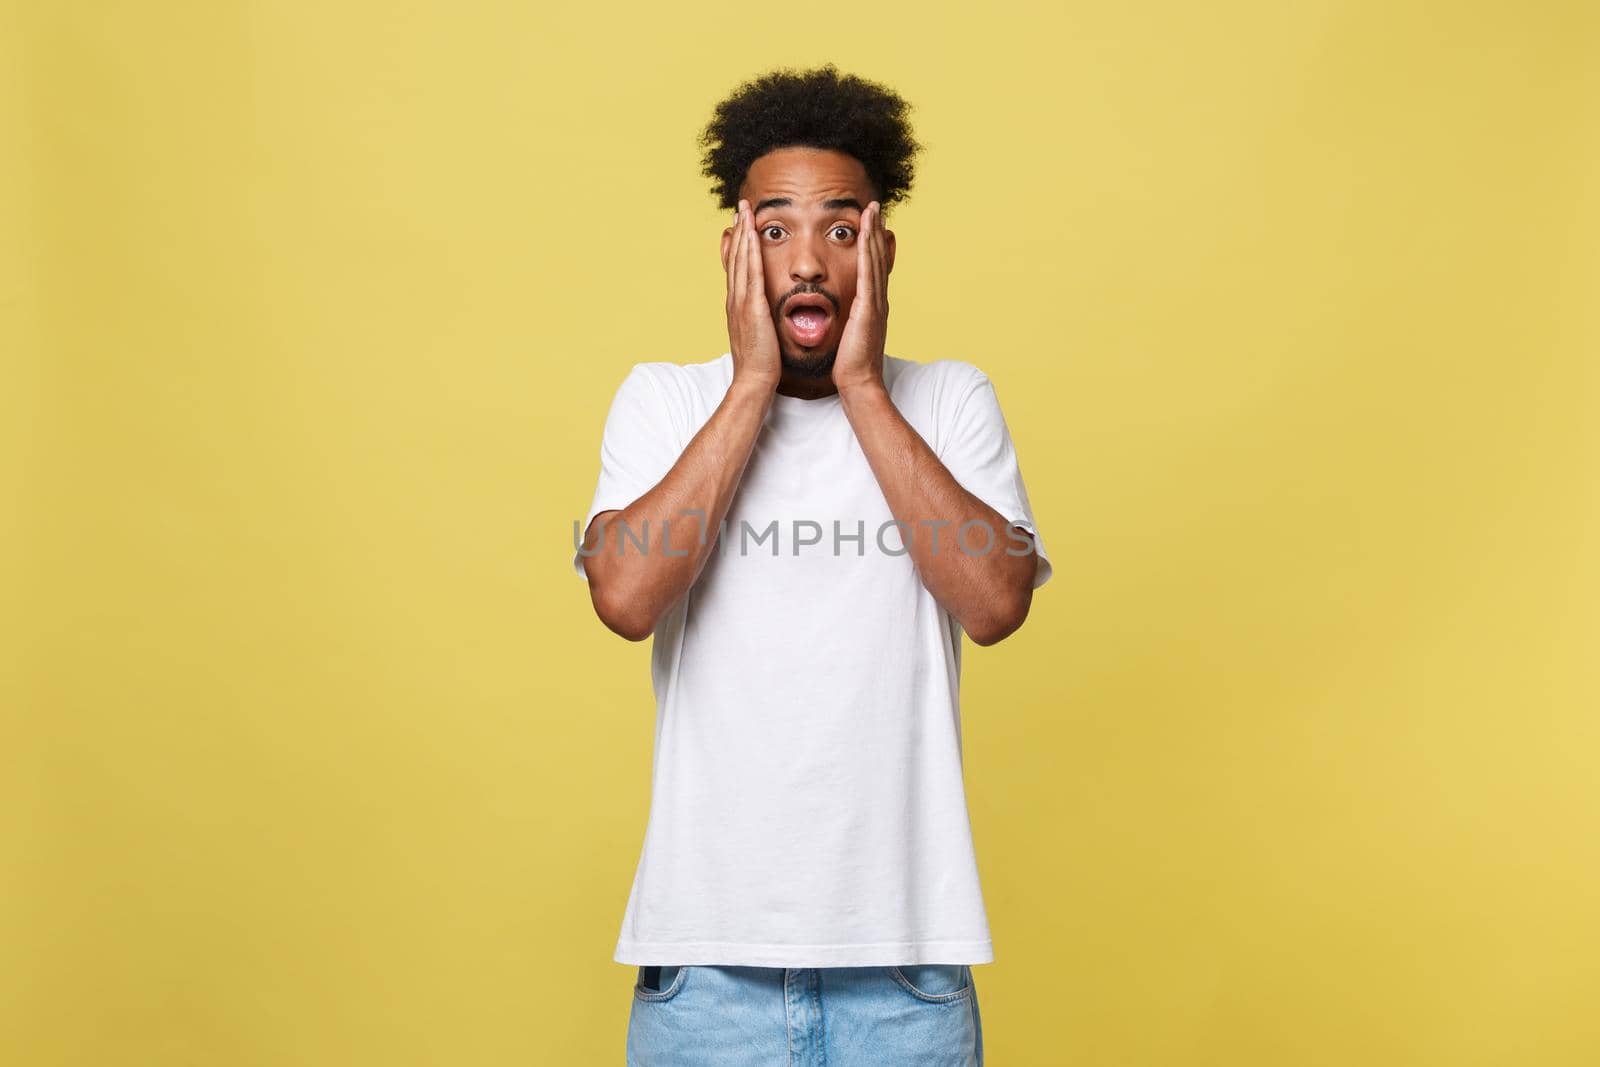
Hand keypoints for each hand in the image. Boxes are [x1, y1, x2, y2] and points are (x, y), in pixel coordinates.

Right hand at [723, 199, 781, 393]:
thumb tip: (764, 311)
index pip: (737, 268)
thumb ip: (760, 319)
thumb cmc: (761, 364)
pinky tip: (753, 235)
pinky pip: (752, 272)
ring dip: (743, 234)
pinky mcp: (752, 306)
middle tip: (740, 208)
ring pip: (742, 260)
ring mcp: (741, 302)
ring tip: (745, 211)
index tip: (740, 226)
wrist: (755, 381)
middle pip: (736, 258)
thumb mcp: (759, 335)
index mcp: (738, 306)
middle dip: (739, 231)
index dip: (738, 246)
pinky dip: (751, 251)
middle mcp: (736, 300)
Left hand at [832, 200, 890, 393]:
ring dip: (873, 234)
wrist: (859, 384)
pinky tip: (865, 235)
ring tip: (871, 211)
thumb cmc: (849, 365)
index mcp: (871, 306)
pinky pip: (868, 274)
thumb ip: (848, 320)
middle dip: (875, 232)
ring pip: (875, 261)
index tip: (868, 224)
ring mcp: (876, 304)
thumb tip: (842, 314)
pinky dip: (868, 252)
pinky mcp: (869, 309)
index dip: (871, 245)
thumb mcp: (849, 336)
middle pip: (877, 259)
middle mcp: (877, 301)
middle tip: (874, 208)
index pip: (872, 268)